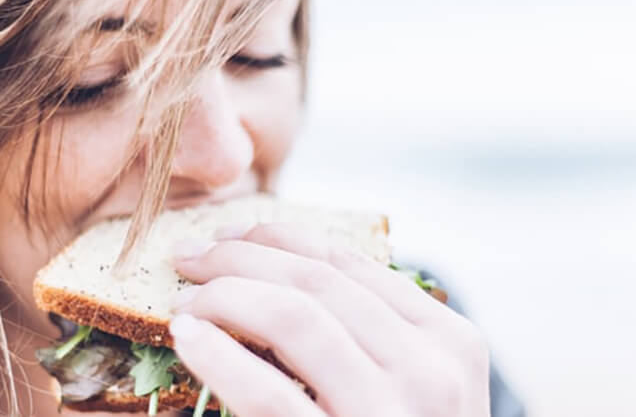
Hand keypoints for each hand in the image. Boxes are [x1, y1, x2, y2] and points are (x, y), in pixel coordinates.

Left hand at [168, 223, 490, 416]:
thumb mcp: (412, 390)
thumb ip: (372, 337)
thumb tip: (281, 273)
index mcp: (450, 342)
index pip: (350, 263)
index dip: (279, 239)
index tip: (230, 236)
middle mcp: (431, 370)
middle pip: (317, 282)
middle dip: (241, 257)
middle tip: (189, 260)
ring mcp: (391, 412)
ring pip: (294, 315)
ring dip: (226, 294)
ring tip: (185, 300)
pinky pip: (269, 391)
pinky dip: (219, 353)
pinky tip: (187, 337)